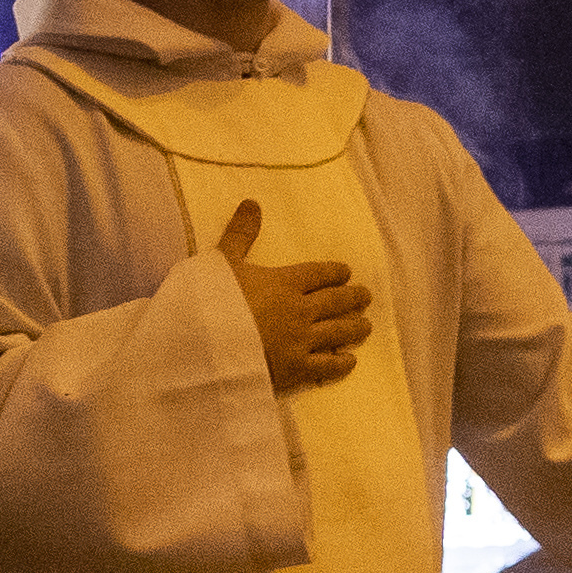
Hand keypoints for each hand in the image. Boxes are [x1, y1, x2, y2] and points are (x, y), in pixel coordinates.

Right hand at [216, 200, 371, 392]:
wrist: (204, 344)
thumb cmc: (211, 301)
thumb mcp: (222, 261)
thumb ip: (241, 234)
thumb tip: (252, 203)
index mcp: (284, 282)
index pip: (318, 273)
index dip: (334, 272)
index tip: (346, 272)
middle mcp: (300, 310)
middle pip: (335, 302)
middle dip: (353, 297)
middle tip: (367, 296)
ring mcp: (300, 341)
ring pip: (337, 332)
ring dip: (354, 327)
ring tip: (366, 325)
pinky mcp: (295, 369)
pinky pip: (325, 366)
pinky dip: (340, 363)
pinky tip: (350, 361)